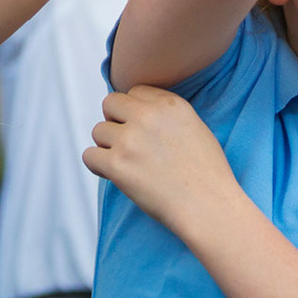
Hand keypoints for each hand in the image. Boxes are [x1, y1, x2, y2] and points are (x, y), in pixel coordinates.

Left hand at [83, 86, 241, 232]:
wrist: (208, 206)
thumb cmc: (206, 175)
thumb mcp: (195, 128)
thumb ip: (166, 115)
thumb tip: (138, 114)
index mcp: (170, 105)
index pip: (135, 91)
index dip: (134, 111)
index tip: (141, 128)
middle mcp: (148, 116)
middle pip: (110, 103)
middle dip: (115, 121)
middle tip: (127, 143)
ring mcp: (130, 140)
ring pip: (98, 131)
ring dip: (107, 146)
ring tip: (126, 163)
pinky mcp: (117, 165)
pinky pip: (89, 156)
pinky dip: (98, 166)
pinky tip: (113, 174)